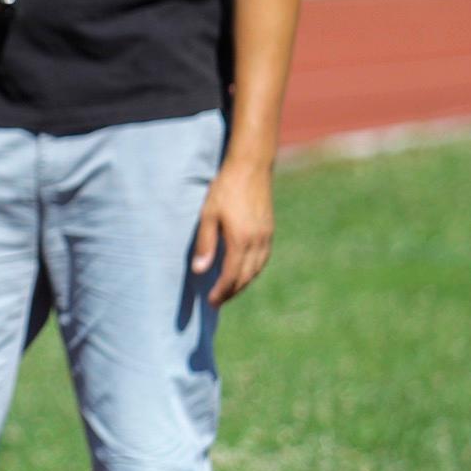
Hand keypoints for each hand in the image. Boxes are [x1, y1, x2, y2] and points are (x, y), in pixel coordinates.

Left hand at [193, 155, 273, 304]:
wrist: (250, 167)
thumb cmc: (225, 189)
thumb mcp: (208, 215)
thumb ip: (205, 244)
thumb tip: (200, 271)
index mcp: (241, 240)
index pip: (231, 275)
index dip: (221, 291)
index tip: (211, 302)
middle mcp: (257, 241)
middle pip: (246, 276)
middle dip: (232, 291)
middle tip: (218, 301)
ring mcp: (266, 236)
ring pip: (257, 269)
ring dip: (243, 283)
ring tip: (229, 291)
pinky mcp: (269, 229)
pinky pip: (263, 258)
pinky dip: (253, 270)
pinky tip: (244, 271)